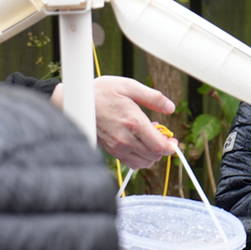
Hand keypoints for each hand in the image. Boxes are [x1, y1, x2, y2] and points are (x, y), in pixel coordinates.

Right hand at [52, 76, 176, 168]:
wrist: (77, 102)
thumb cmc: (102, 91)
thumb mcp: (129, 86)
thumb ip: (153, 97)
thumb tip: (171, 107)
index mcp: (133, 122)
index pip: (159, 146)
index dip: (170, 146)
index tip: (173, 140)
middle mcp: (125, 138)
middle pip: (154, 156)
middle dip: (163, 148)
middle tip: (162, 134)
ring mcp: (117, 147)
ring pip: (144, 162)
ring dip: (152, 153)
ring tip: (149, 137)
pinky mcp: (111, 151)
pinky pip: (132, 163)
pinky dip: (141, 157)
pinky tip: (139, 143)